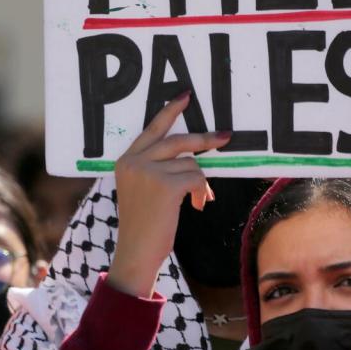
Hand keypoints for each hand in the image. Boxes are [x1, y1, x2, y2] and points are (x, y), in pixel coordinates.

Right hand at [107, 93, 231, 297]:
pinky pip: (196, 178)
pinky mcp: (165, 185)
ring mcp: (149, 172)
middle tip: (225, 137)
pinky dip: (202, 191)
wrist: (136, 252)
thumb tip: (193, 155)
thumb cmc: (143, 226)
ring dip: (200, 182)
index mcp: (125, 161)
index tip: (185, 97)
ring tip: (198, 200)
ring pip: (190, 163)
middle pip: (177, 140)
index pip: (151, 130)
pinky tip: (197, 206)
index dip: (170, 112)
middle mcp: (134, 162)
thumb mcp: (141, 191)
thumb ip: (156, 169)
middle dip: (204, 140)